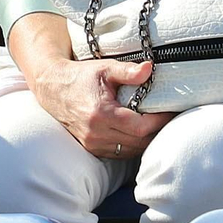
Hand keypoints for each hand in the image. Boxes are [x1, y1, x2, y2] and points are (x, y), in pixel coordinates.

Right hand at [30, 56, 174, 157]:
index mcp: (101, 114)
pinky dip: (133, 146)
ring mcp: (93, 143)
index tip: (169, 111)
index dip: (159, 121)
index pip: (140, 127)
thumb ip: (128, 71)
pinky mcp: (91, 148)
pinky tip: (140, 134)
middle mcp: (96, 133)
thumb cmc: (81, 77)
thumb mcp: (104, 69)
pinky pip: (120, 154)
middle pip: (138, 143)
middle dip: (156, 132)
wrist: (53, 89)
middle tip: (169, 119)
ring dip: (146, 141)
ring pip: (130, 151)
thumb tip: (149, 69)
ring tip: (157, 126)